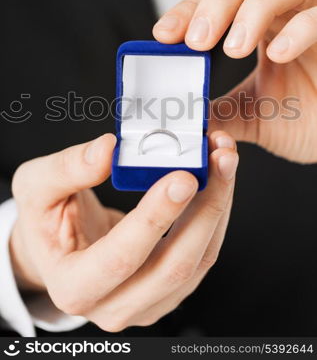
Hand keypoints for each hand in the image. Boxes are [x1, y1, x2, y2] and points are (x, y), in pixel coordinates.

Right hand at [10, 132, 237, 331]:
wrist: (61, 245)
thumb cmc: (45, 219)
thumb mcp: (36, 187)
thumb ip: (66, 169)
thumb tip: (108, 150)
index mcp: (73, 286)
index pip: (120, 257)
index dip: (155, 218)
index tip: (182, 177)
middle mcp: (114, 305)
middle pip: (173, 266)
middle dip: (205, 208)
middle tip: (220, 160)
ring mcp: (147, 302)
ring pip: (199, 261)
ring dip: (219, 207)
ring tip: (225, 161)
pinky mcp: (170, 289)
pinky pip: (204, 254)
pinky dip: (216, 214)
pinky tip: (218, 180)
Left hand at [153, 0, 316, 162]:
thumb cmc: (303, 117)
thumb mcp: (247, 112)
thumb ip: (215, 108)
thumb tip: (178, 113)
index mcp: (265, 18)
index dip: (190, 8)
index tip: (164, 34)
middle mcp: (293, 5)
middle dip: (219, 0)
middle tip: (196, 39)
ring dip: (255, 8)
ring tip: (232, 48)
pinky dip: (300, 29)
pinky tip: (276, 55)